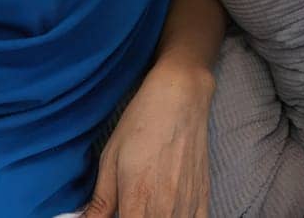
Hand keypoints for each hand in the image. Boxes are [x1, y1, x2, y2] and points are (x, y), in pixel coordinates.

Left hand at [81, 63, 214, 217]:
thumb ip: (100, 202)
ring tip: (146, 206)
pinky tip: (169, 211)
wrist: (180, 97)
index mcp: (137, 199)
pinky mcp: (203, 198)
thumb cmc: (141, 123)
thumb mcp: (110, 160)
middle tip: (128, 207)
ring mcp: (187, 205)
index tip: (116, 214)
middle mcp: (165, 208)